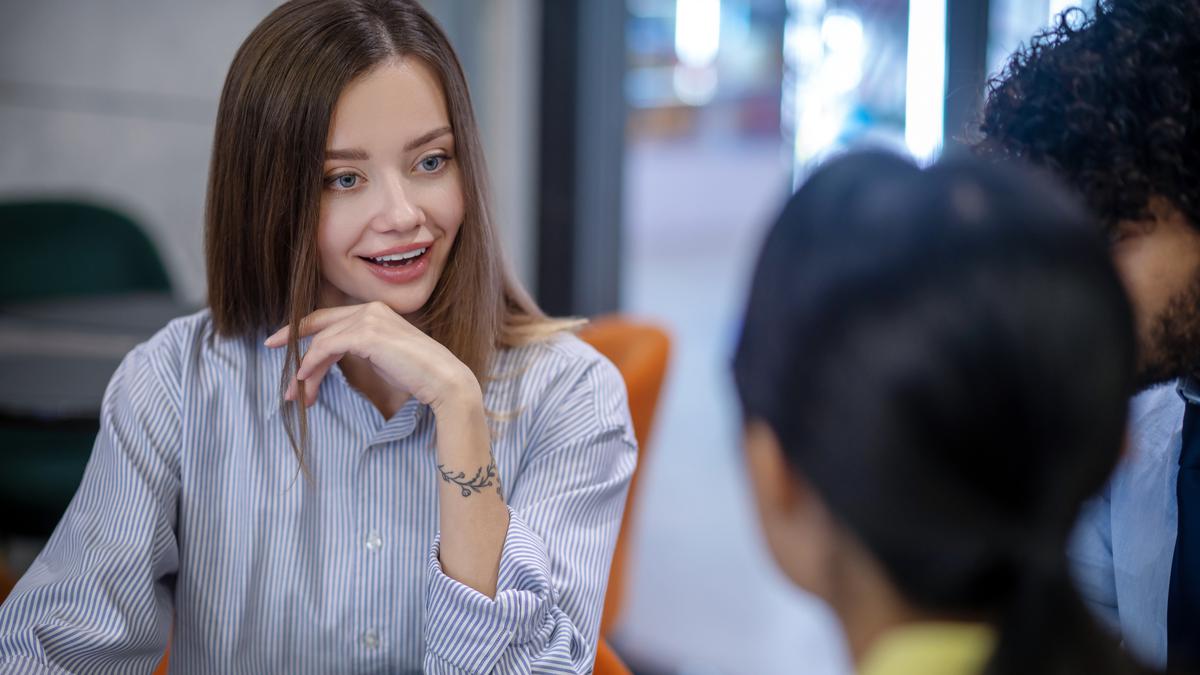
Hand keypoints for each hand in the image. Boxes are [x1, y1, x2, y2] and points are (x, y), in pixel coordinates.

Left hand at [263, 301, 477, 410]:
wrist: (443, 380)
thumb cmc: (417, 374)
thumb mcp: (381, 357)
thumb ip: (359, 348)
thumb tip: (330, 359)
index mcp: (375, 311)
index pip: (329, 318)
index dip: (300, 330)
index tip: (278, 344)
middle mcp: (370, 309)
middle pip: (320, 326)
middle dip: (293, 347)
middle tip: (281, 374)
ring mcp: (368, 319)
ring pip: (321, 340)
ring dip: (305, 368)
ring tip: (297, 393)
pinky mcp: (366, 334)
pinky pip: (326, 347)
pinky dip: (312, 363)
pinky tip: (306, 379)